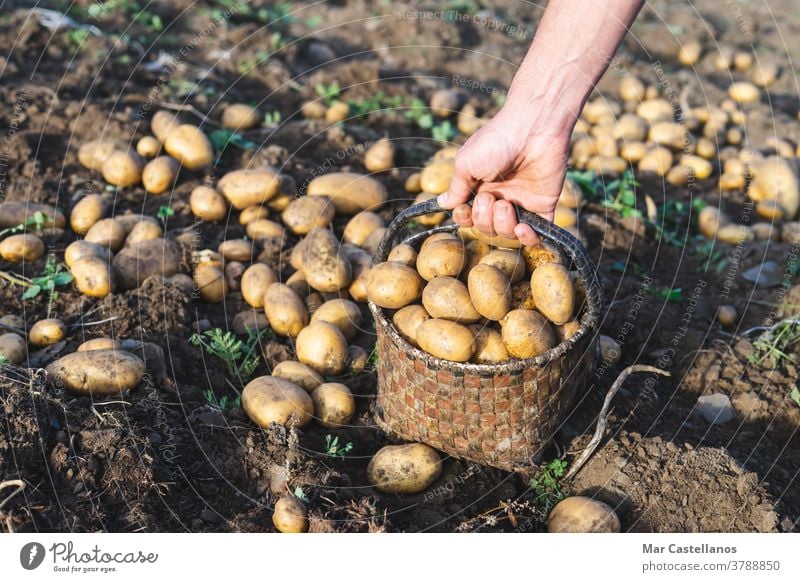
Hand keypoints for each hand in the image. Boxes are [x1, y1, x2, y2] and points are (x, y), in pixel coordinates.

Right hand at [437, 107, 569, 245]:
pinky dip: (528, 238)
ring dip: (502, 224)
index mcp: (481, 187)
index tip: (464, 209)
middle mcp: (500, 197)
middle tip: (489, 198)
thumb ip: (457, 188)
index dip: (465, 219)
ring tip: (505, 204)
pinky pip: (537, 235)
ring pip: (507, 233)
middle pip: (486, 228)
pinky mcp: (543, 206)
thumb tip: (443, 204)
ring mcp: (522, 203)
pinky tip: (522, 227)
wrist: (533, 129)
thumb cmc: (496, 141)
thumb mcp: (467, 163)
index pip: (469, 215)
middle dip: (483, 219)